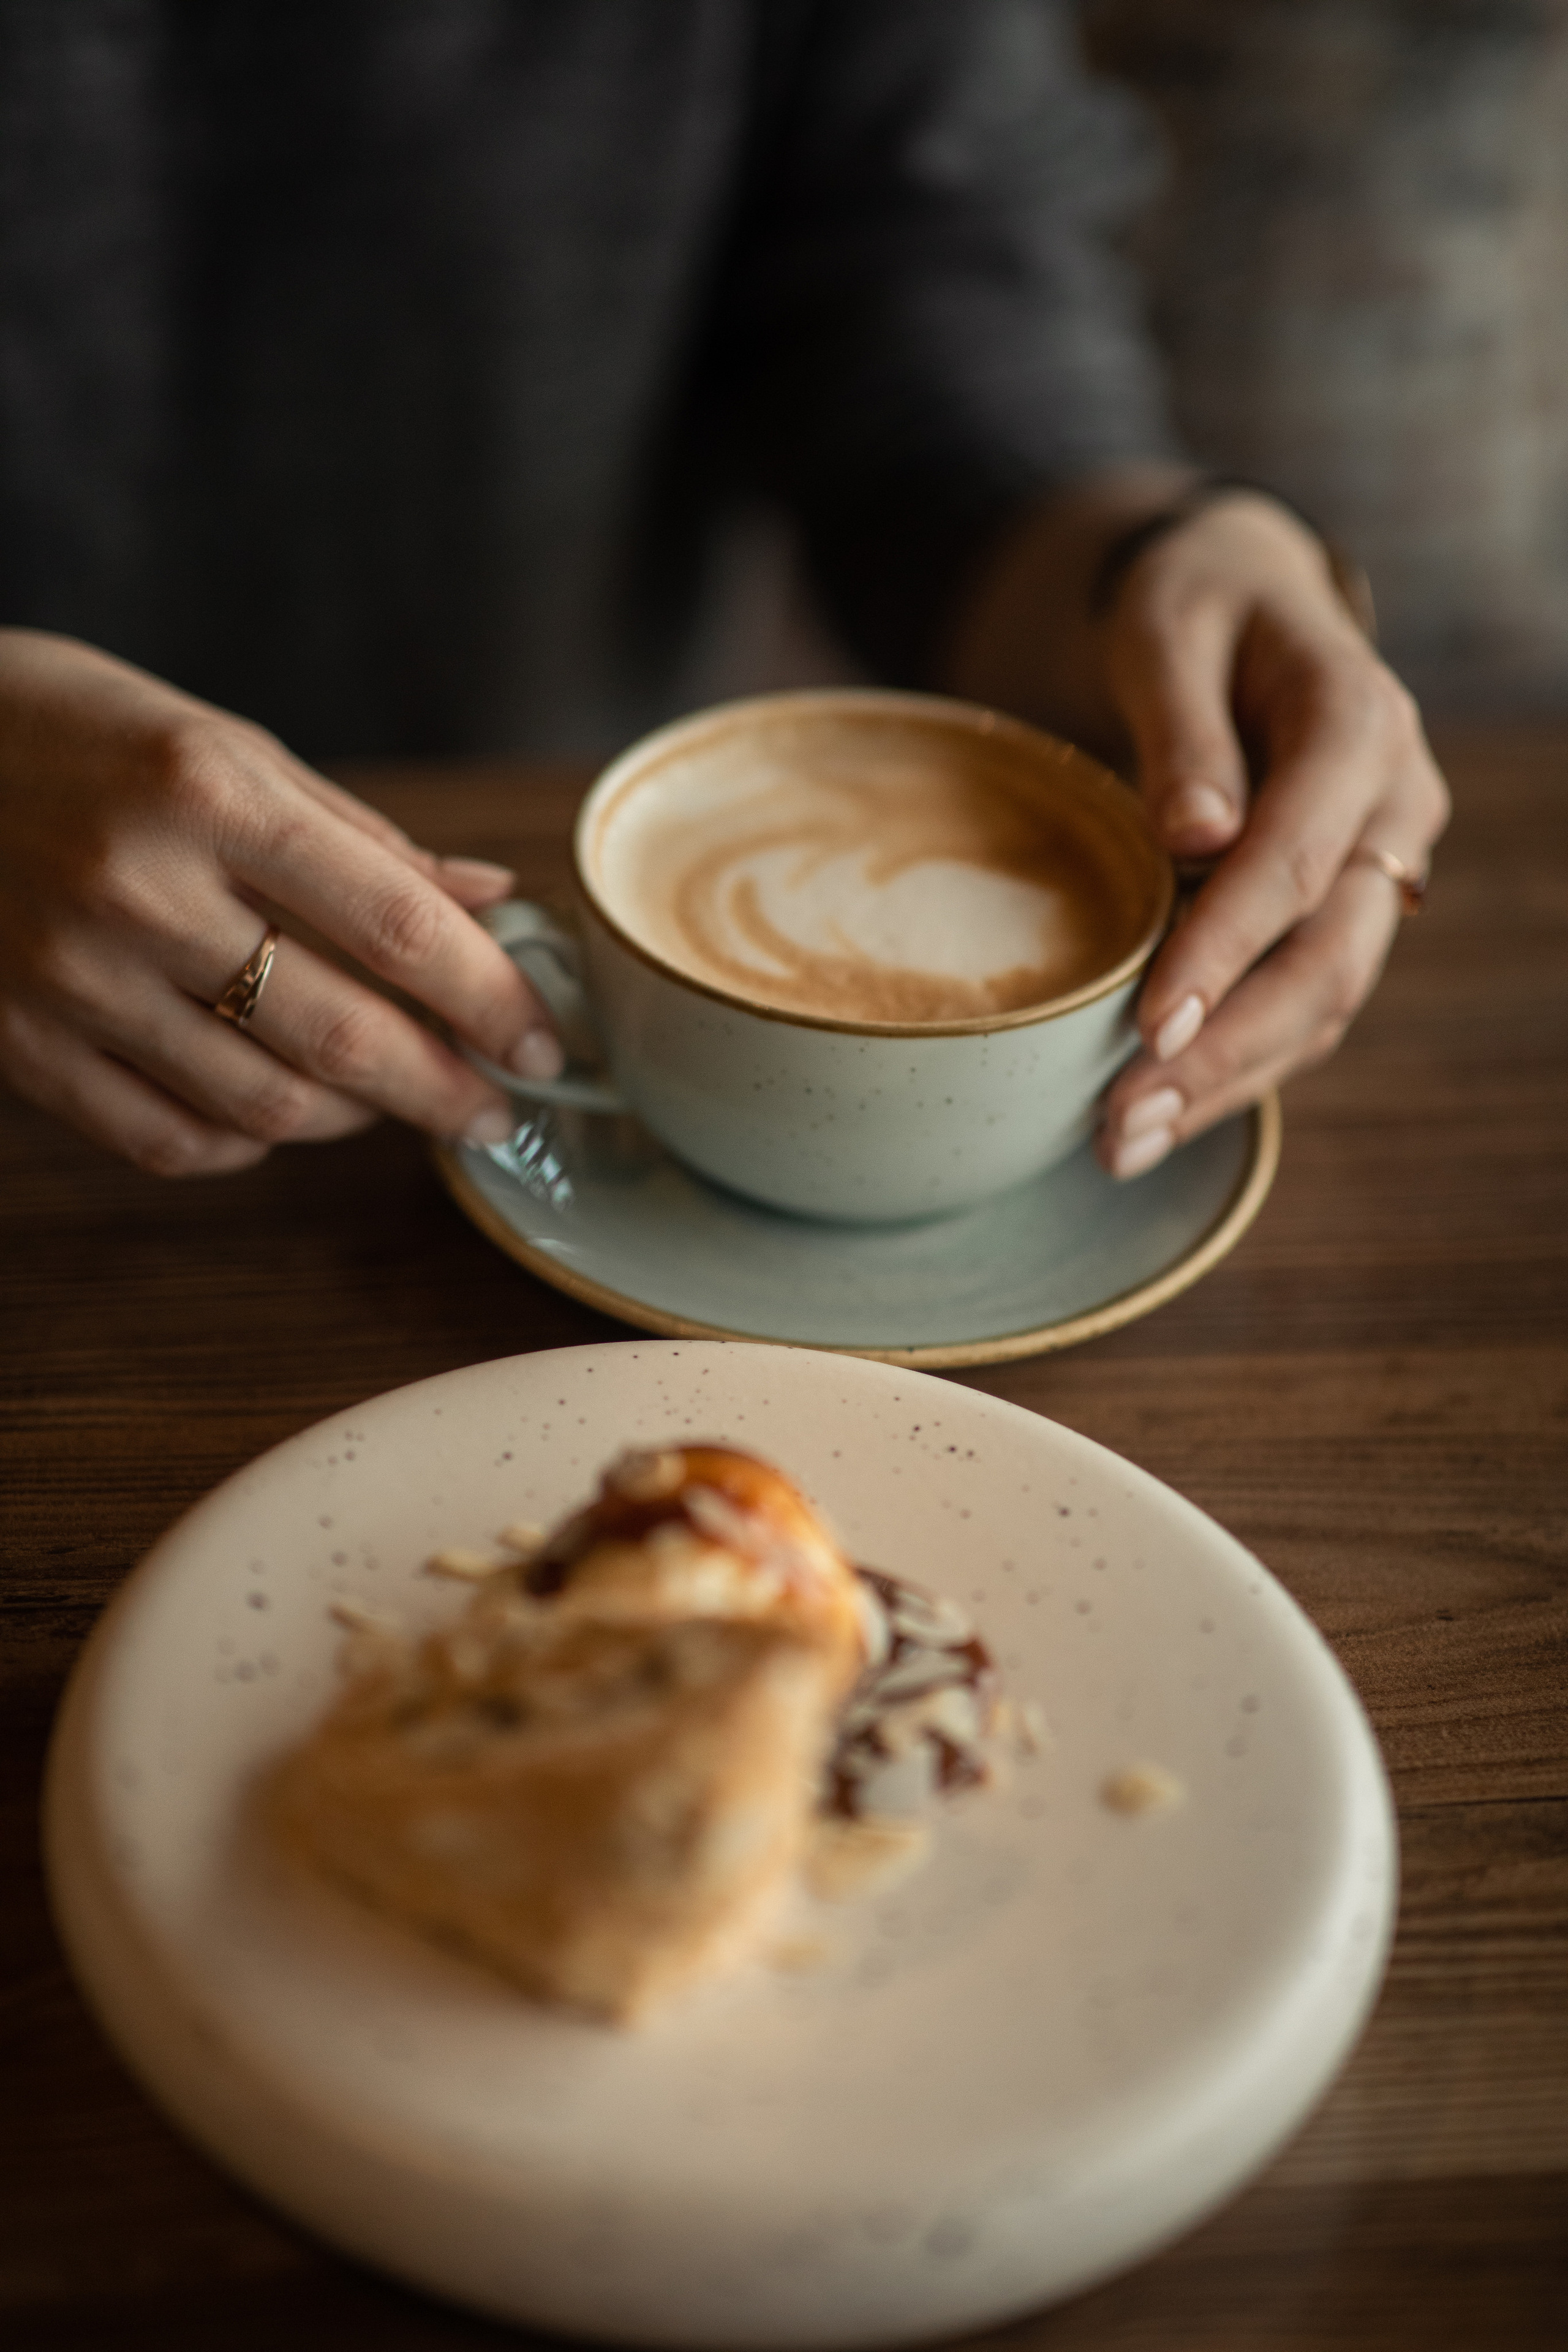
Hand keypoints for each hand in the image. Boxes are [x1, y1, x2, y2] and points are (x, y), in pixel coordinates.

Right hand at [0, 631, 560, 1174]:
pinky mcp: (22, 1045)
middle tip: (496, 1107)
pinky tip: (280, 1111)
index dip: (490, 998)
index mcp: (207, 794)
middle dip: (446, 1088)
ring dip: (356, 1117)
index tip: (542, 1041)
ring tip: (390, 1097)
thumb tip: (489, 902)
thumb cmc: (77, 732)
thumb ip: (361, 839)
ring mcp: (73, 978)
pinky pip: (171, 1140)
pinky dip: (251, 1142)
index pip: (395, 924)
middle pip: (342, 1034)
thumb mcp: (227, 746)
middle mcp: (140, 891)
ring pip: (266, 1104)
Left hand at [943, 473, 1448, 1174]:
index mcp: (1358, 723)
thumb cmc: (1190, 607)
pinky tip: (1157, 1113)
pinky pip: (1304, 1005)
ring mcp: (1380, 867)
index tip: (1148, 1026)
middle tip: (1121, 1124)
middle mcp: (1392, 806)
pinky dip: (1234, 1066)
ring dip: (1227, 1083)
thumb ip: (1182, 729)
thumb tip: (1195, 835)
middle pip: (1328, 958)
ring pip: (1325, 1003)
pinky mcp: (1344, 909)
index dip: (1224, 950)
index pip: (1296, 860)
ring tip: (1120, 1144)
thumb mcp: (1167, 630)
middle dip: (1225, 1053)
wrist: (1240, 603)